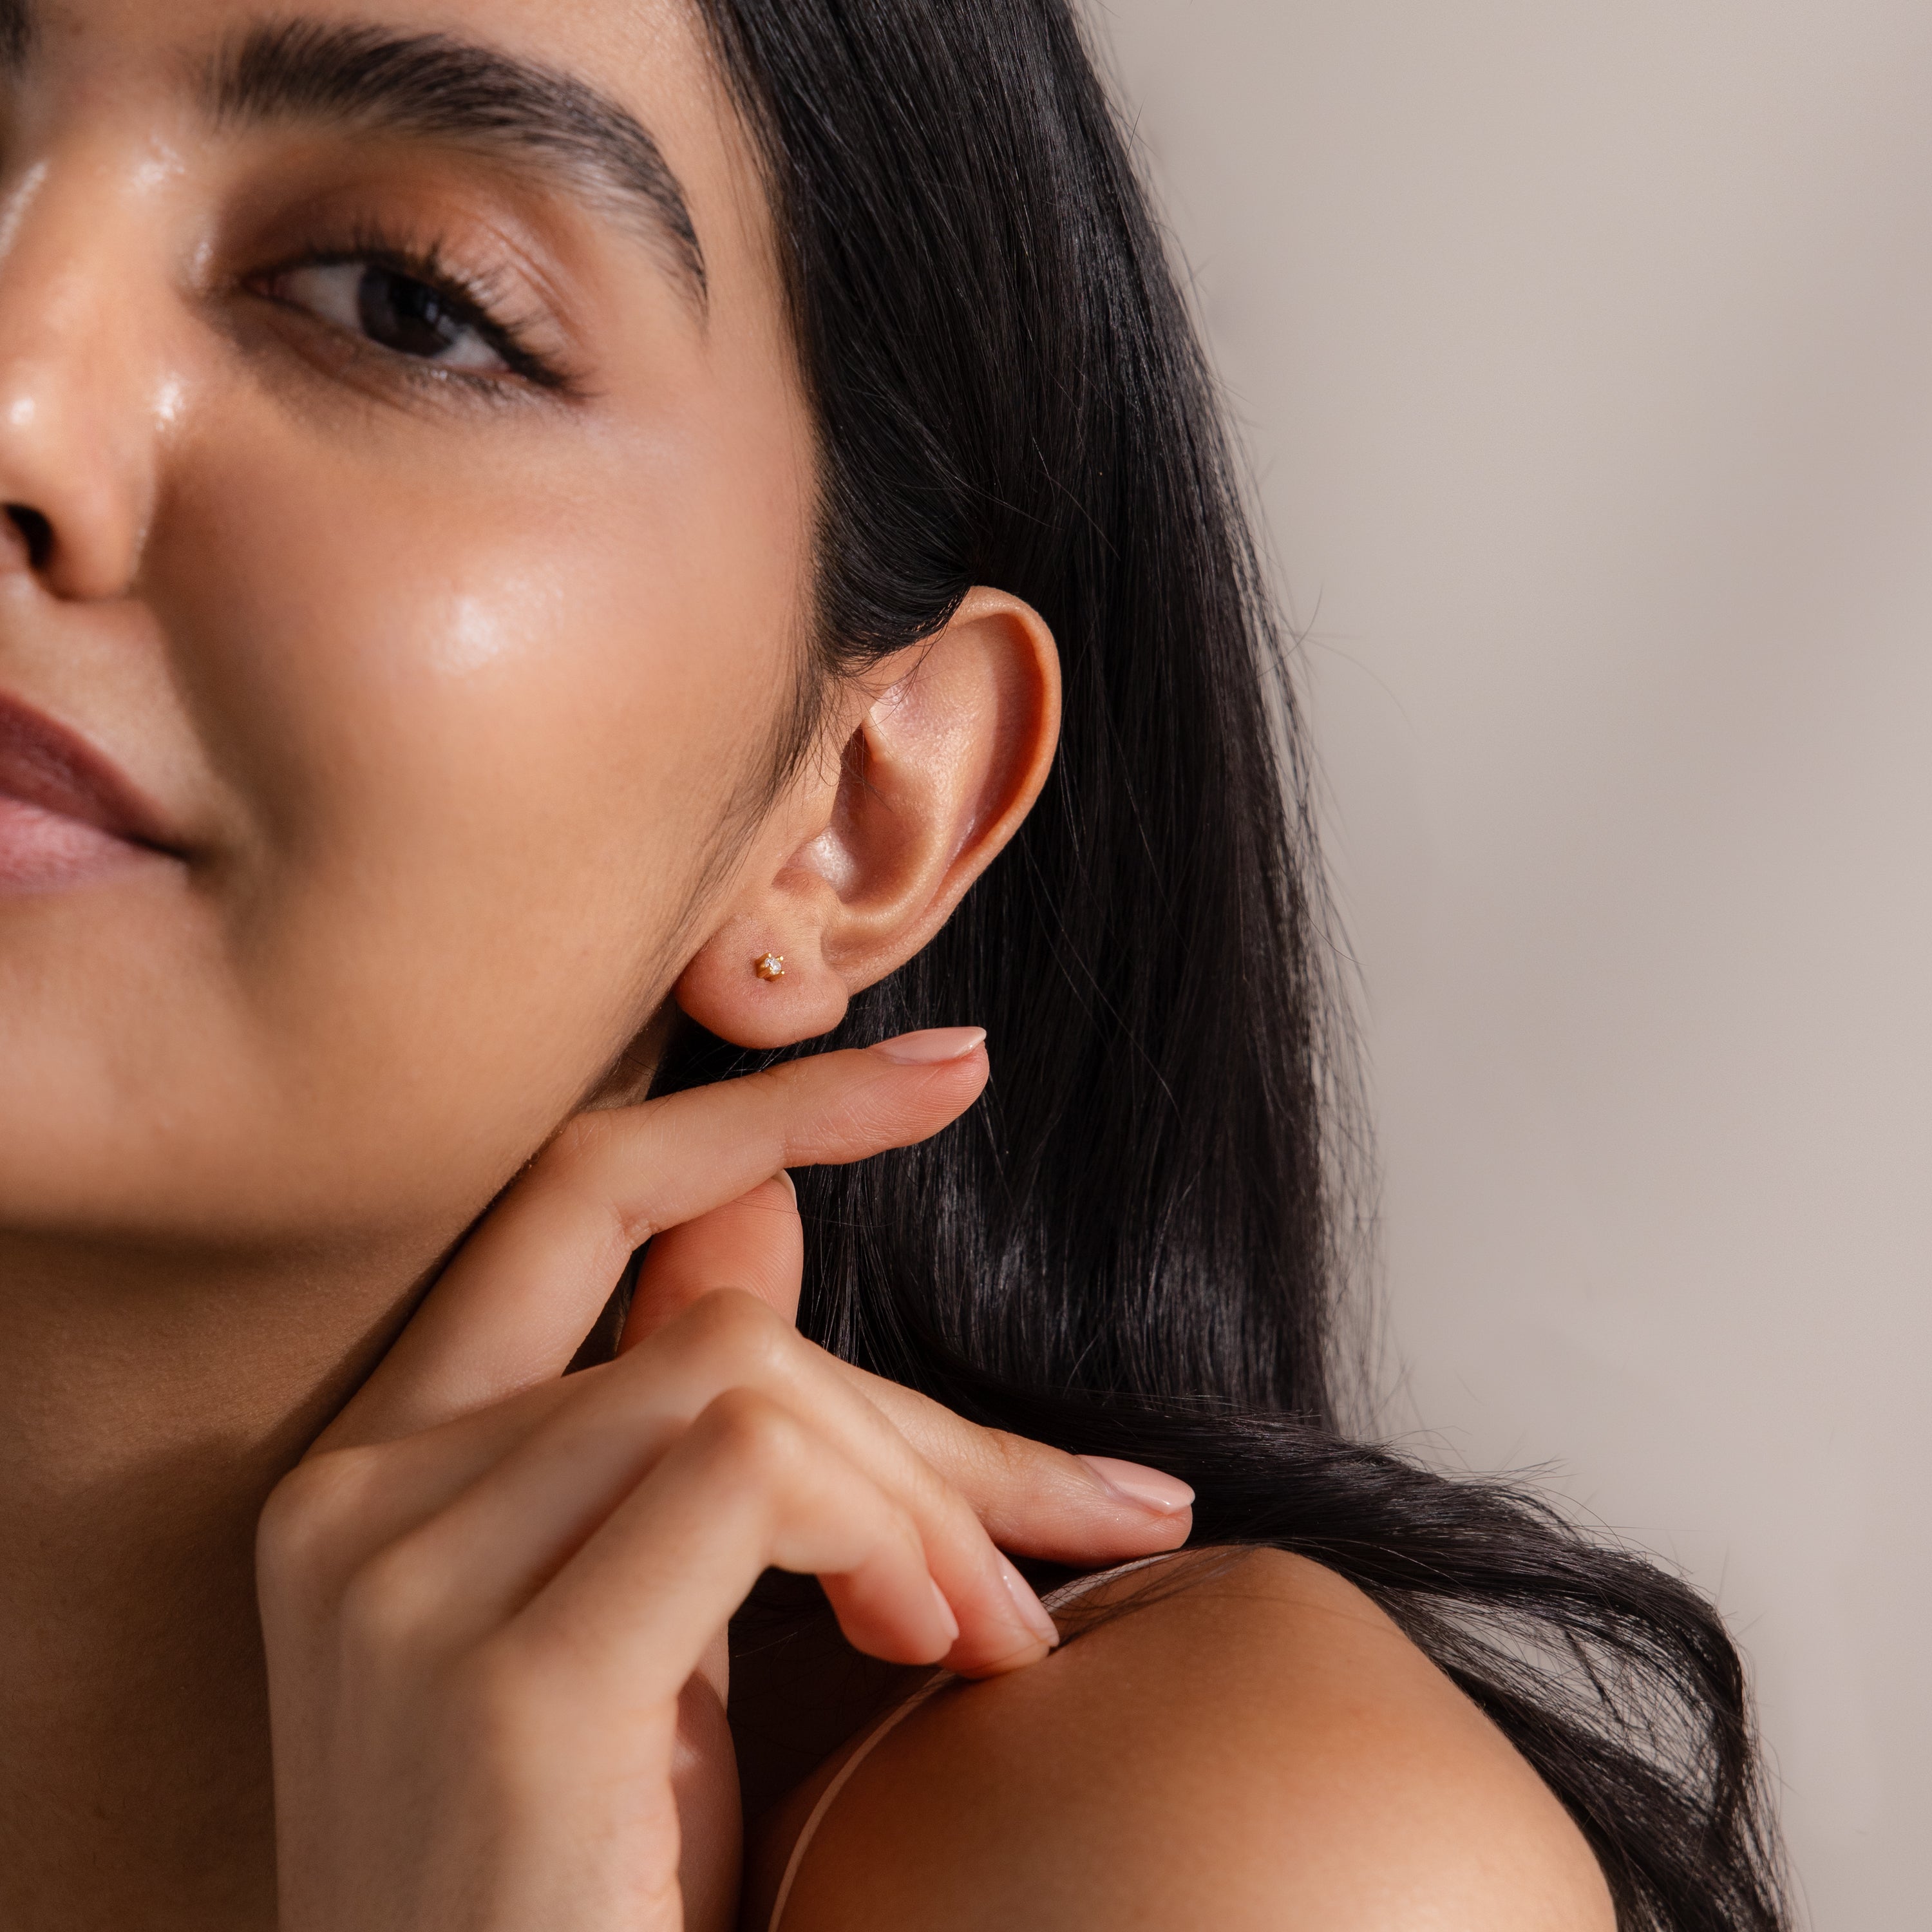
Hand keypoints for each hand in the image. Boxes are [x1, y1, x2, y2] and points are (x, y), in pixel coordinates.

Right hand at [258, 1031, 1193, 1931]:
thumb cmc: (583, 1894)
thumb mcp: (649, 1631)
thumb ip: (692, 1423)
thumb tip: (767, 1204)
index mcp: (382, 1470)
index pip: (578, 1193)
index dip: (768, 1109)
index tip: (945, 1065)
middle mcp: (358, 1498)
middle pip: (716, 1320)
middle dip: (923, 1416)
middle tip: (1085, 1520)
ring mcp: (402, 1584)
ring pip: (750, 1380)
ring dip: (920, 1495)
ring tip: (983, 1631)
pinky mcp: (497, 1684)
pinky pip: (751, 1472)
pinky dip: (883, 1534)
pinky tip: (933, 1643)